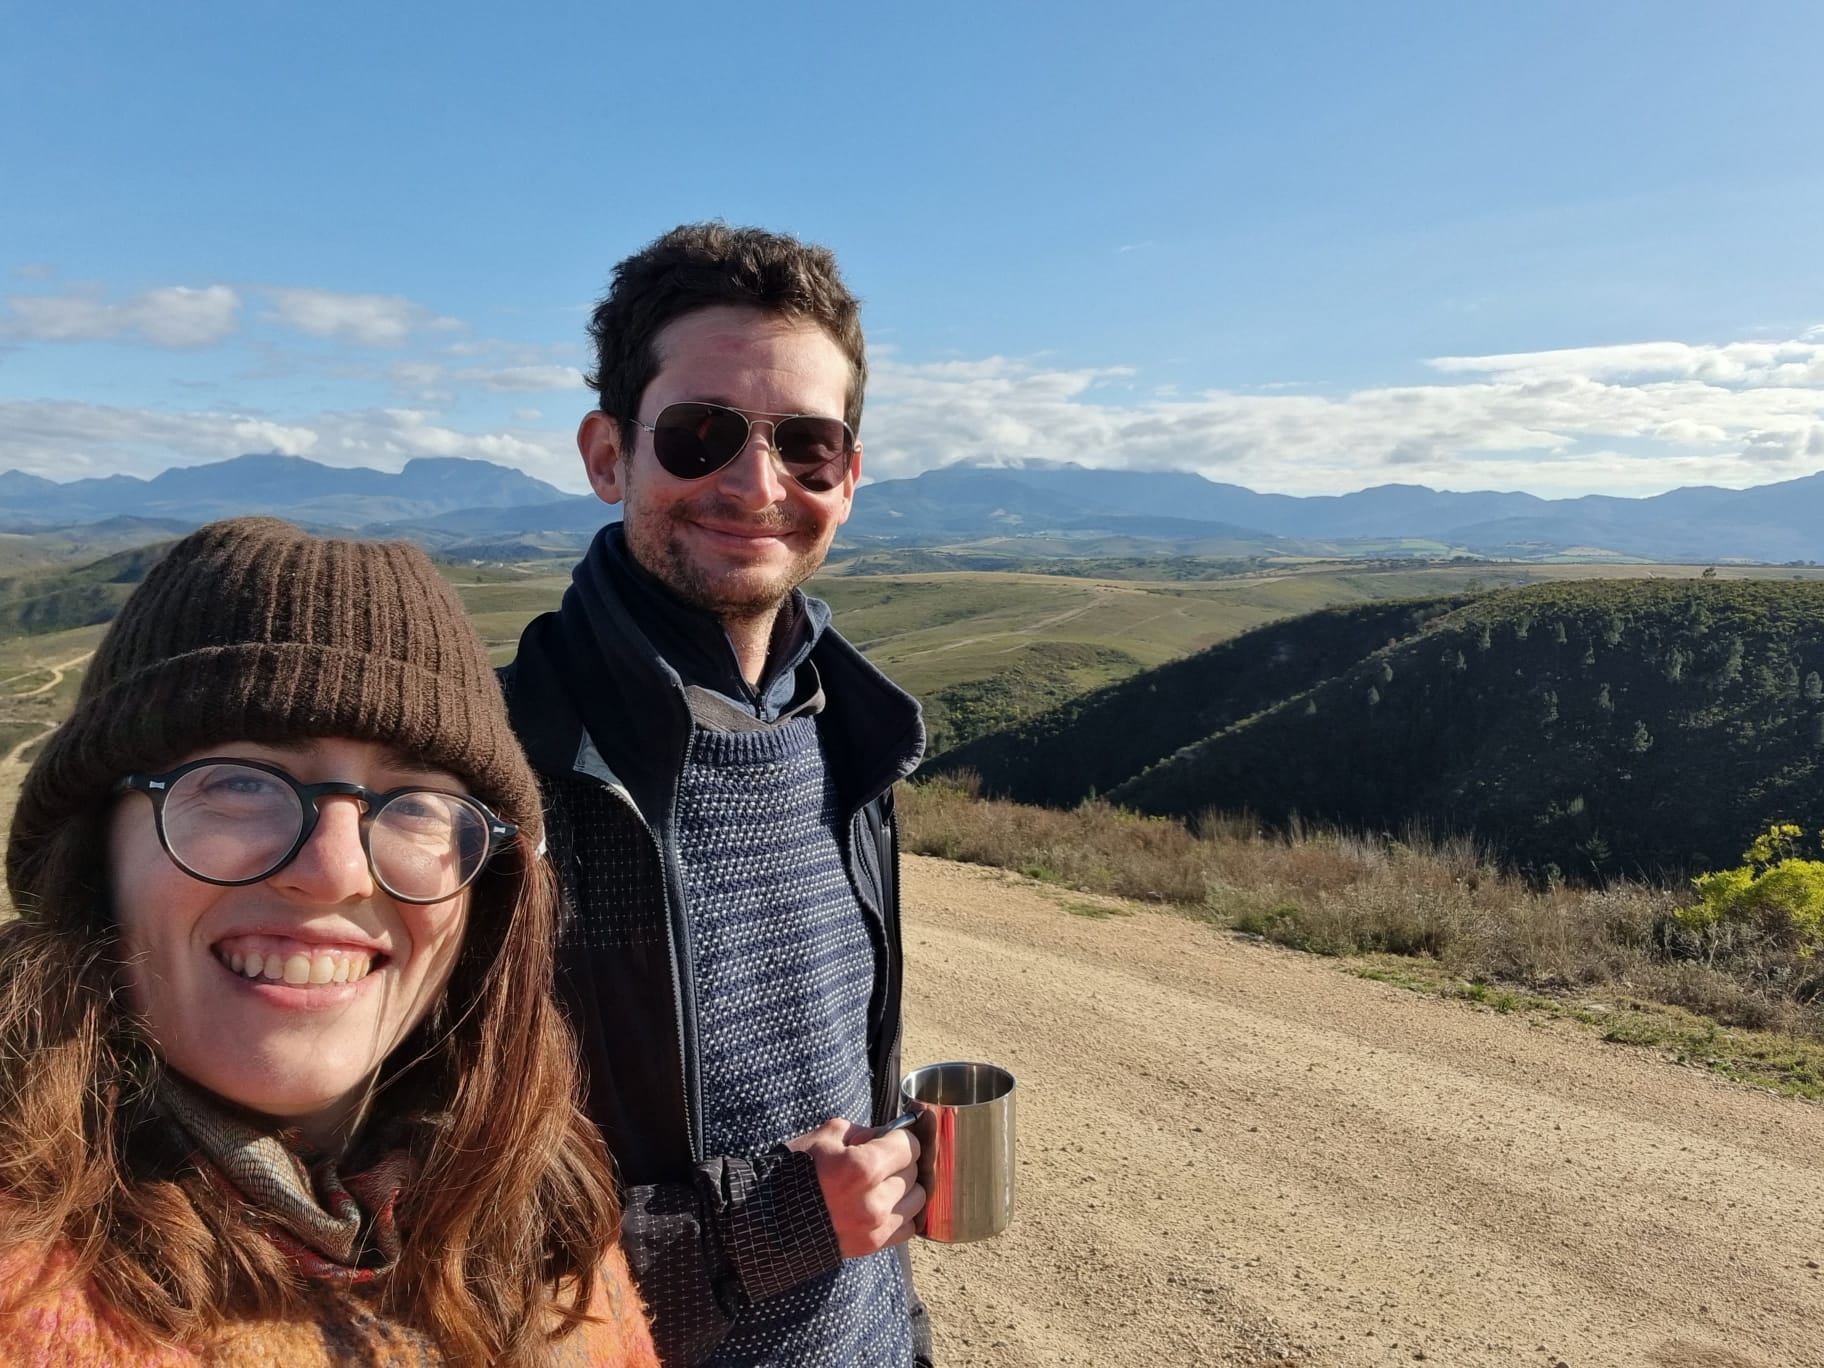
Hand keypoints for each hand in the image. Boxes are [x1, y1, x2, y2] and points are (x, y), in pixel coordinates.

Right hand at [785, 1117, 925, 1257]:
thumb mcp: (826, 1137)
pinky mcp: (872, 1246)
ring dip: (905, 1188)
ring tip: (884, 1184)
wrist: (770, 1219)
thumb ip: (864, 1132)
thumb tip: (889, 1135)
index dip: (901, 1137)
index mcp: (863, 1168)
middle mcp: (874, 1201)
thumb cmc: (796, 1172)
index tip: (891, 1138)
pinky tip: (884, 1205)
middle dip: (901, 1161)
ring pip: (918, 1199)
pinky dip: (902, 1213)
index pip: (910, 1146)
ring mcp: (875, 1227)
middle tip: (882, 1160)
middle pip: (915, 1172)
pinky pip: (909, 1227)